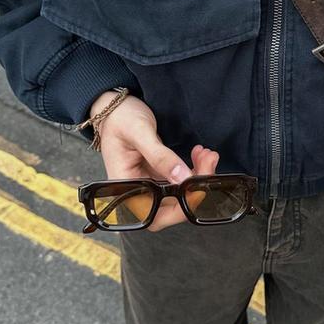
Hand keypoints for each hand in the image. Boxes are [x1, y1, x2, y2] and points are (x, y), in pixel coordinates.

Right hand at [90, 90, 219, 231]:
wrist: (115, 107)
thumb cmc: (119, 118)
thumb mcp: (139, 133)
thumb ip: (160, 156)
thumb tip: (182, 178)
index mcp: (124, 190)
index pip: (154, 216)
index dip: (180, 209)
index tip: (198, 185)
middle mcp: (137, 193)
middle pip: (172, 209)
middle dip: (196, 190)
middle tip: (208, 162)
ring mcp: (149, 186)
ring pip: (180, 196)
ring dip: (199, 178)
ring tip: (206, 154)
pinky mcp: (158, 177)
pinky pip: (180, 182)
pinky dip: (195, 171)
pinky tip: (199, 154)